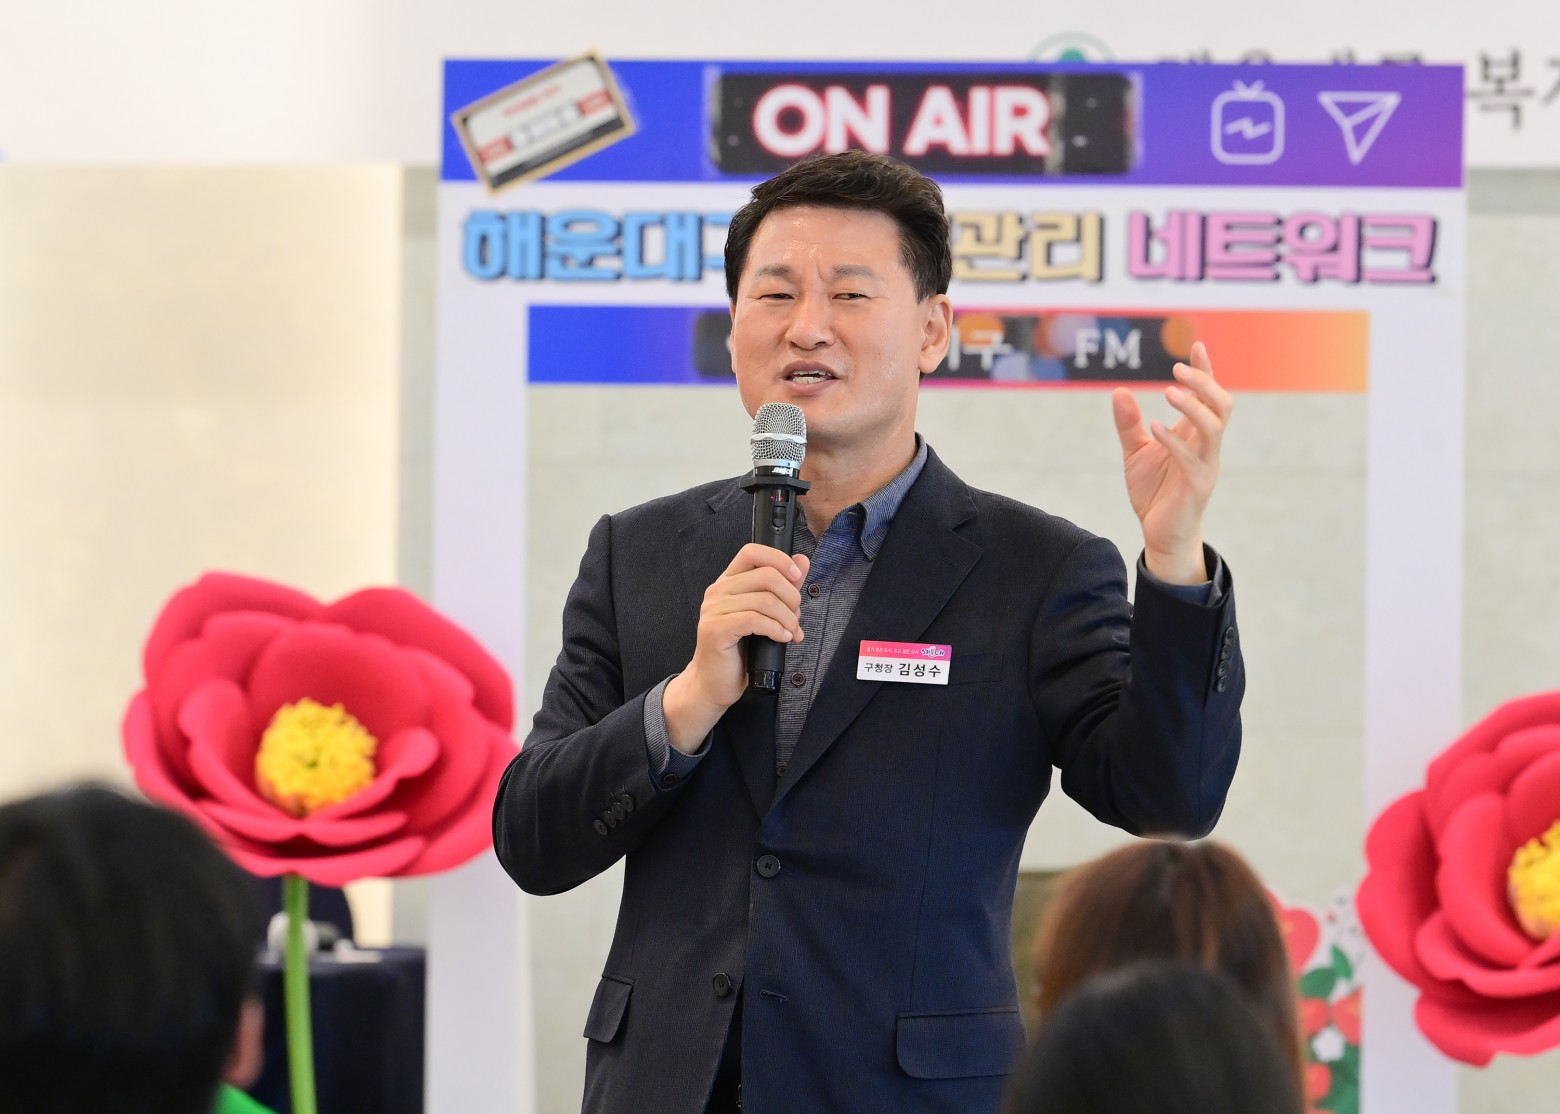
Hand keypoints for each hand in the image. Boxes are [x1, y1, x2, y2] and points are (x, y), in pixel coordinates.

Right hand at [662, 545, 810, 752]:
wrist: (715, 682)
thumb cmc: (740, 651)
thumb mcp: (765, 614)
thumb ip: (782, 587)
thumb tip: (802, 561)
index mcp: (729, 582)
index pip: (752, 551)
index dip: (779, 559)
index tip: (797, 577)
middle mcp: (718, 591)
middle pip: (765, 575)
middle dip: (791, 597)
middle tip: (796, 617)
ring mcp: (714, 610)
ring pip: (764, 600)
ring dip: (787, 618)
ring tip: (791, 632)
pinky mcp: (716, 629)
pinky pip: (754, 620)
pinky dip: (775, 629)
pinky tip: (782, 638)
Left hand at [1110, 342, 1231, 584]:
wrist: (1160, 534)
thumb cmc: (1154, 492)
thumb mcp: (1135, 453)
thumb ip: (1129, 424)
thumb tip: (1119, 391)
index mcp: (1195, 435)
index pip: (1208, 396)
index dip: (1205, 371)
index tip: (1195, 345)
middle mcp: (1206, 446)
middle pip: (1221, 405)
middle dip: (1204, 383)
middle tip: (1177, 368)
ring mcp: (1205, 466)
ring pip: (1214, 428)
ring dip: (1194, 407)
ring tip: (1169, 391)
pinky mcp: (1196, 487)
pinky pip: (1191, 460)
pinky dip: (1174, 441)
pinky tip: (1155, 426)